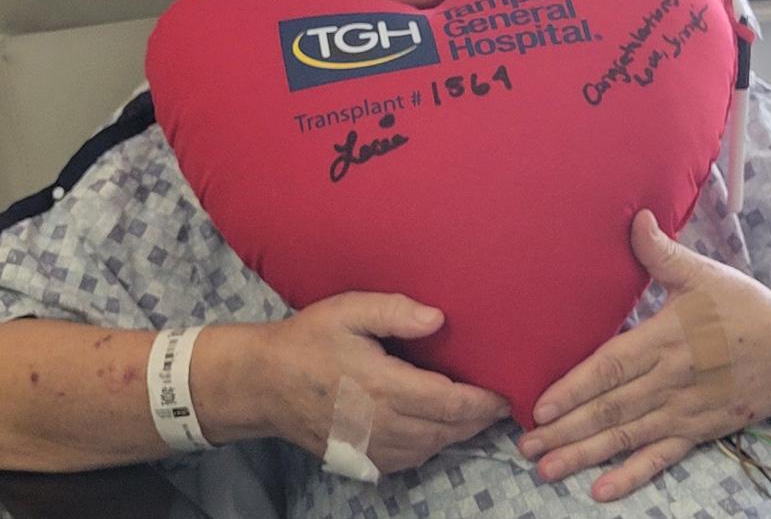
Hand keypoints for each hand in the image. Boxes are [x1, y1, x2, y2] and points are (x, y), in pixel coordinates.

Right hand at [261, 291, 509, 473]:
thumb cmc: (308, 340)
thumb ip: (393, 311)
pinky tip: (437, 429)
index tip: (505, 396)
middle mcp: (383, 424)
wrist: (265, 383)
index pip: (449, 402)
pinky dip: (431, 446)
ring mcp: (372, 447)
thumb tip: (438, 319)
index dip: (482, 403)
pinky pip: (409, 459)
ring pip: (430, 448)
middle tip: (500, 405)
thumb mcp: (347, 311)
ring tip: (475, 414)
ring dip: (457, 434)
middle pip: (446, 429)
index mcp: (384, 386)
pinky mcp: (361, 459)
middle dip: (478, 419)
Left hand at [517, 209, 770, 501]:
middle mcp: (669, 382)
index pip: (611, 368)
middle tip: (525, 444)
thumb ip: (662, 253)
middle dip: (566, 430)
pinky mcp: (697, 432)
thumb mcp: (704, 274)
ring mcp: (683, 412)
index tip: (541, 405)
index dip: (575, 388)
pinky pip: (660, 458)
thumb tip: (636, 217)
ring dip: (584, 454)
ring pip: (627, 437)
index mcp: (665, 340)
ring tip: (546, 467)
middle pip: (610, 410)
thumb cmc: (742, 309)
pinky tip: (601, 490)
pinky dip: (631, 476)